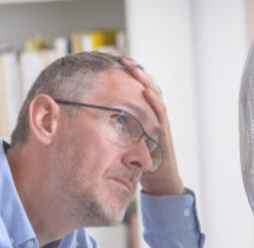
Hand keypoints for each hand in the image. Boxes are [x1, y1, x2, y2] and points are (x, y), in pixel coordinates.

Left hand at [122, 60, 183, 195]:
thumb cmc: (141, 162)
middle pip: (147, 87)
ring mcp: (161, 123)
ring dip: (145, 82)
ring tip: (134, 69)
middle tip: (123, 60)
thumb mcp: (125, 141)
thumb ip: (115, 128)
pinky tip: (146, 92)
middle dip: (136, 73)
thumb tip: (90, 118)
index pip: (138, 89)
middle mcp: (154, 116)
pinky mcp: (164, 134)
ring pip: (155, 97)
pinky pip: (160, 114)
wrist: (160, 181)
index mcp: (145, 116)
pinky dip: (154, 101)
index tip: (114, 63)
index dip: (128, 76)